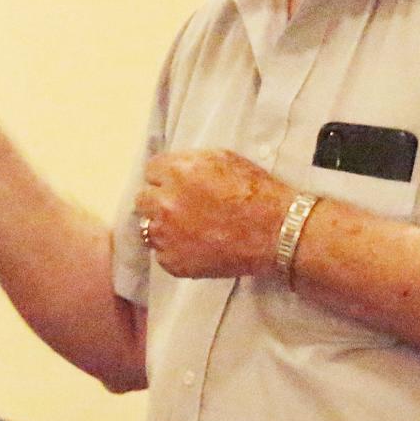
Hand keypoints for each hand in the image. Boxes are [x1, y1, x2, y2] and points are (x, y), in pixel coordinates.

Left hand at [134, 150, 292, 278]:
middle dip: (160, 200)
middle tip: (182, 207)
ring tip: (191, 229)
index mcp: (177, 171)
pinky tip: (197, 246)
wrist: (276, 232)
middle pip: (143, 200)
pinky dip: (175, 250)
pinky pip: (162, 253)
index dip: (166, 177)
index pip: (151, 171)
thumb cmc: (256, 191)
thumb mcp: (223, 158)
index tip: (178, 184)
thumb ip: (190, 161)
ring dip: (165, 226)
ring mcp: (167, 235)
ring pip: (149, 228)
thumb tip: (173, 168)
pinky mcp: (173, 262)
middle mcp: (165, 202)